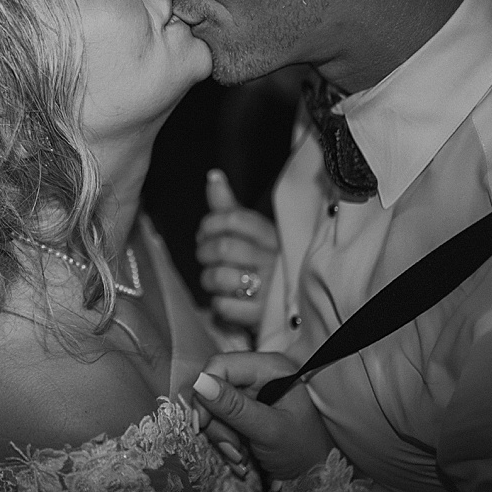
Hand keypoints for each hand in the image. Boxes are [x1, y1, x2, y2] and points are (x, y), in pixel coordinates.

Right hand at [193, 351, 334, 479]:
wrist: (313, 476)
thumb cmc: (301, 450)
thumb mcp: (268, 430)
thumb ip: (235, 408)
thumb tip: (200, 383)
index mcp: (270, 368)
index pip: (220, 365)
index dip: (205, 393)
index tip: (201, 425)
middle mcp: (258, 375)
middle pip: (213, 388)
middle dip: (216, 423)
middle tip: (232, 448)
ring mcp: (250, 393)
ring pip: (213, 408)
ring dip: (221, 437)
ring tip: (240, 457)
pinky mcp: (244, 411)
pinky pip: (219, 421)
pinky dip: (225, 441)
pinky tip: (240, 456)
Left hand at [196, 168, 278, 330]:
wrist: (287, 306)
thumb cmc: (260, 263)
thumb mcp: (250, 233)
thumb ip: (229, 207)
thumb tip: (213, 176)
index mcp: (271, 235)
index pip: (234, 218)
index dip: (210, 224)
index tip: (205, 233)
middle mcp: (273, 259)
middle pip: (223, 247)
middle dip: (204, 252)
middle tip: (206, 257)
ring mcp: (270, 288)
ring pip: (221, 277)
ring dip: (209, 279)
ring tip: (216, 280)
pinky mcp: (262, 316)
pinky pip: (223, 307)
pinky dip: (218, 304)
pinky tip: (228, 300)